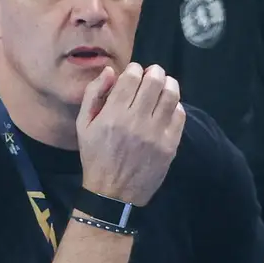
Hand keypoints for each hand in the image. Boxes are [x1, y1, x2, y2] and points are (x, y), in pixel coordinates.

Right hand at [78, 63, 184, 206]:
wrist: (113, 194)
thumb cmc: (95, 157)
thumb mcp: (84, 125)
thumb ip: (93, 94)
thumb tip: (110, 71)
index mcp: (113, 115)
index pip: (132, 76)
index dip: (135, 69)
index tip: (135, 72)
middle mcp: (136, 121)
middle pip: (155, 81)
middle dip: (155, 72)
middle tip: (153, 75)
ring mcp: (156, 134)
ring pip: (171, 95)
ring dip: (168, 84)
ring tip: (164, 86)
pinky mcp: (170, 146)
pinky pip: (179, 115)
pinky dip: (175, 105)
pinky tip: (167, 108)